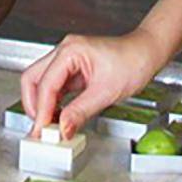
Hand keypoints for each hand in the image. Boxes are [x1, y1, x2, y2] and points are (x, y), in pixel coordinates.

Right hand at [20, 30, 163, 139]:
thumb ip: (80, 112)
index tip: (42, 131)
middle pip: (33, 79)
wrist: (147, 53)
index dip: (42, 111)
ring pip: (41, 83)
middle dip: (34, 106)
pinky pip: (55, 86)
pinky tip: (60, 117)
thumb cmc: (134, 61)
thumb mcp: (106, 92)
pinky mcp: (73, 69)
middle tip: (41, 129)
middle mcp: (64, 51)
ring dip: (43, 105)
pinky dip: (54, 103)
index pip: (46, 84)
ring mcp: (67, 60)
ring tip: (50, 126)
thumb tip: (62, 129)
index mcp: (70, 50)